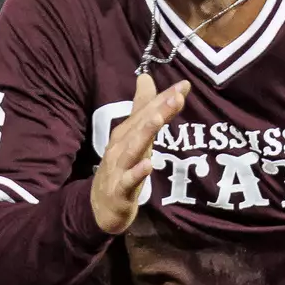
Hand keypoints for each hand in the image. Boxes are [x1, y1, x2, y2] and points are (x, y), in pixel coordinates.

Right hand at [91, 74, 189, 234]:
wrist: (100, 206)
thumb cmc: (120, 168)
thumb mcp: (133, 137)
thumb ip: (142, 108)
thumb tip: (146, 77)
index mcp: (125, 133)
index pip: (146, 112)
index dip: (164, 98)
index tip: (184, 85)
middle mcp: (120, 147)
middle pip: (140, 126)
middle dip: (158, 110)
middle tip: (177, 96)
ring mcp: (118, 168)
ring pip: (133, 149)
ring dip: (145, 134)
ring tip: (159, 119)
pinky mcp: (119, 190)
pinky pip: (128, 181)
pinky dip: (137, 172)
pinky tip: (148, 165)